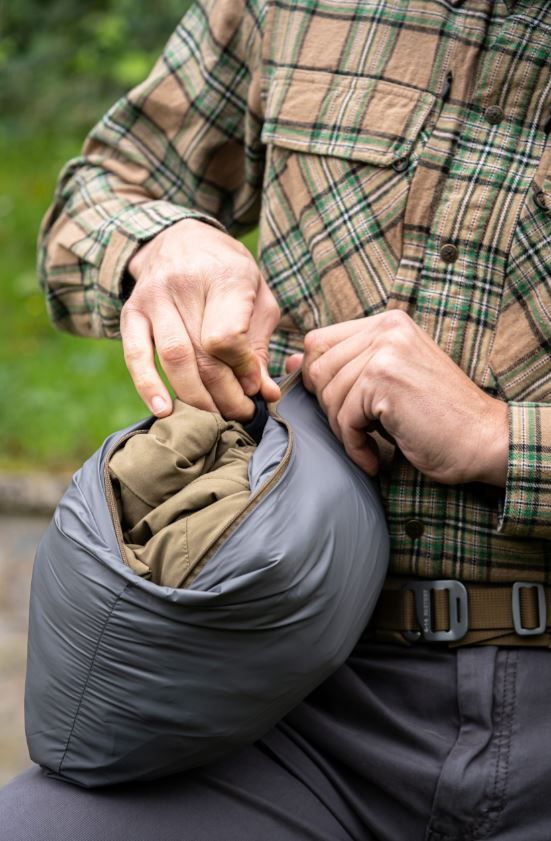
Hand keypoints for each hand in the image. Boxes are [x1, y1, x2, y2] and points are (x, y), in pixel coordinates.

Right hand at [121, 219, 280, 419]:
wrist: (183, 240)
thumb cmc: (229, 276)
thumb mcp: (258, 300)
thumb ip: (260, 346)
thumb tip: (265, 393)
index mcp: (225, 276)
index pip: (229, 337)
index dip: (244, 370)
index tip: (255, 386)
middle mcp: (185, 284)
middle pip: (204, 355)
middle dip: (225, 395)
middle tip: (240, 413)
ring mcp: (153, 298)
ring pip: (173, 360)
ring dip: (196, 398)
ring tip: (215, 416)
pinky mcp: (131, 312)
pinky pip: (135, 355)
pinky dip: (148, 386)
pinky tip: (163, 409)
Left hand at [286, 311, 507, 485]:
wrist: (483, 441)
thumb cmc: (435, 418)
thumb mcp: (385, 384)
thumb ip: (342, 367)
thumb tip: (289, 361)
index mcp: (387, 323)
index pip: (318, 341)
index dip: (318, 379)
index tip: (340, 407)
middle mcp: (386, 329)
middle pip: (317, 368)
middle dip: (331, 408)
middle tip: (360, 431)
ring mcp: (386, 351)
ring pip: (328, 394)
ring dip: (345, 431)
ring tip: (371, 446)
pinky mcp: (384, 380)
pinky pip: (344, 417)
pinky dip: (354, 446)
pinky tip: (374, 458)